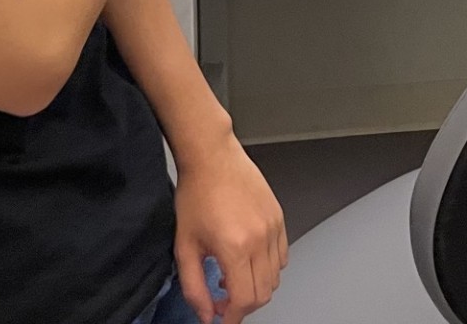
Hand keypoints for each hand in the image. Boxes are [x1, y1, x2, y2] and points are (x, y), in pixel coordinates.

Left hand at [174, 134, 288, 323]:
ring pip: (275, 277)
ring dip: (256, 287)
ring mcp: (274, 228)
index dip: (232, 317)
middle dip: (244, 306)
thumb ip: (195, 286)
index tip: (221, 320)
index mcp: (235, 247)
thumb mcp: (184, 247)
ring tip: (234, 279)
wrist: (213, 158)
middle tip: (223, 302)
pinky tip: (248, 261)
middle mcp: (260, 239)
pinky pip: (282, 256)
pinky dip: (269, 268)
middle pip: (263, 293)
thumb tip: (206, 313)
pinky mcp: (279, 218)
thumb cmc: (196, 195)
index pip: (244, 300)